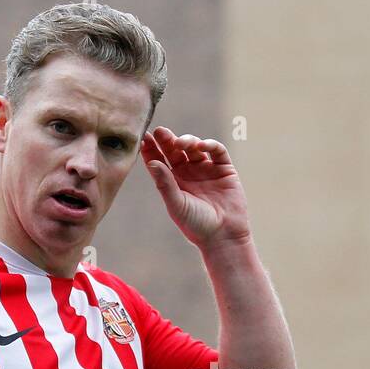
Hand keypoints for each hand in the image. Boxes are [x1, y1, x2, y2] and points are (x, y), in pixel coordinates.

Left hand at [141, 126, 251, 250]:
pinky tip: (201, 145)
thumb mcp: (177, 204)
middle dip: (167, 140)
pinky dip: (209, 144)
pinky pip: (216, 151)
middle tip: (161, 133)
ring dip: (187, 140)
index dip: (152, 149)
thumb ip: (165, 183)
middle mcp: (188, 172)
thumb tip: (151, 162)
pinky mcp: (224, 169)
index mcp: (173, 181)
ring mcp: (206, 169)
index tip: (145, 138)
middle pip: (175, 149)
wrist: (223, 236)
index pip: (159, 160)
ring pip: (194, 147)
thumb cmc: (196, 224)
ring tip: (182, 143)